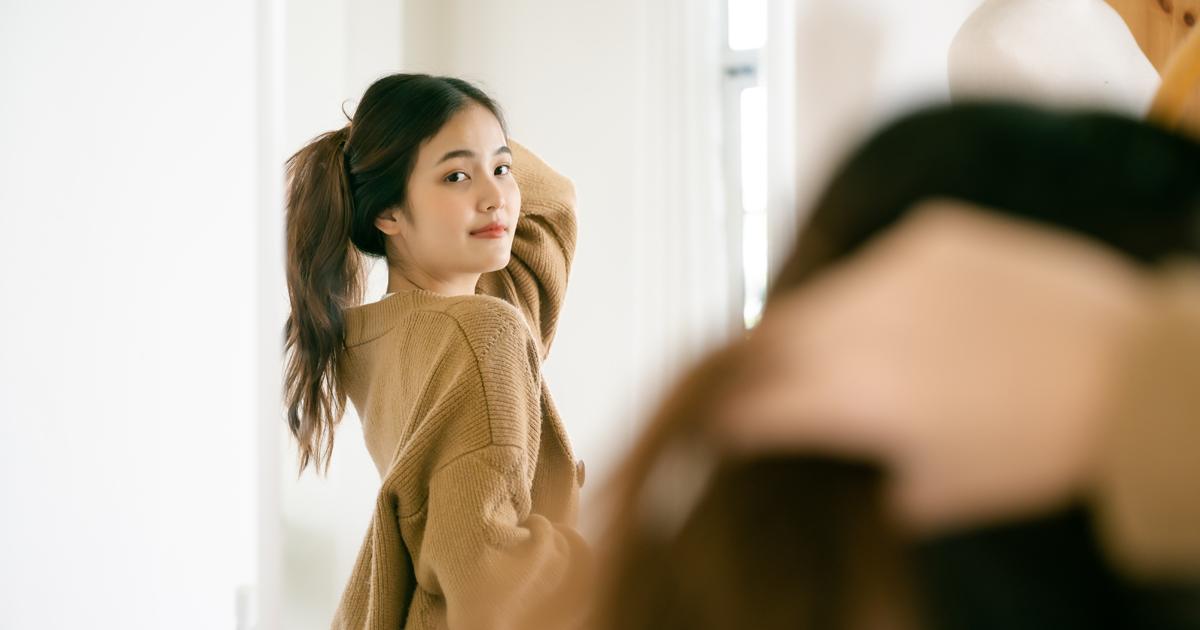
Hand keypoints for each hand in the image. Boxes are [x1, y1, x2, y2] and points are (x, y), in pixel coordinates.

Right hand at [717, 200, 1151, 533]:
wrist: (1135, 373)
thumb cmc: (1038, 446)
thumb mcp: (935, 494)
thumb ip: (863, 475)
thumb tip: (838, 459)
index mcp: (848, 394)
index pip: (747, 402)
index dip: (723, 418)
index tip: (721, 425)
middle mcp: (856, 320)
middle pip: (763, 337)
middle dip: (749, 365)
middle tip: (756, 382)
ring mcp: (893, 268)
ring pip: (817, 294)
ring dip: (809, 326)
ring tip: (839, 349)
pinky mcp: (932, 234)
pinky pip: (874, 265)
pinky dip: (870, 296)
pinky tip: (905, 318)